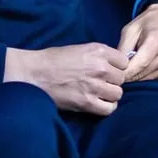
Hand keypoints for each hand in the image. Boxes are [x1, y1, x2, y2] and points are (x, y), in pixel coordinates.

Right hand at [4, 43, 128, 116]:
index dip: (117, 67)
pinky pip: (109, 109)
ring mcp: (94, 86)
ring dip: (110, 95)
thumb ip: (100, 56)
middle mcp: (100, 68)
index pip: (124, 62)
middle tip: (101, 83)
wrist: (33, 74)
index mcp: (99, 51)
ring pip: (118, 94)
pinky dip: (106, 107)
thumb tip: (114, 65)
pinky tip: (98, 104)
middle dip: (113, 82)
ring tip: (99, 94)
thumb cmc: (53, 60)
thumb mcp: (80, 49)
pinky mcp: (87, 102)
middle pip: (122, 79)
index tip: (109, 71)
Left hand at [117, 3, 157, 82]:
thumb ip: (123, 49)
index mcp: (156, 41)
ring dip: (132, 78)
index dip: (122, 72)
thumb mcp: (130, 30)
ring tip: (123, 69)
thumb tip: (116, 68)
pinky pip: (149, 81)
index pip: (138, 66)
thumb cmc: (147, 22)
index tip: (111, 71)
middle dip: (125, 77)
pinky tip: (134, 69)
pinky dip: (139, 78)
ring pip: (144, 81)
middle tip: (113, 72)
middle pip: (140, 75)